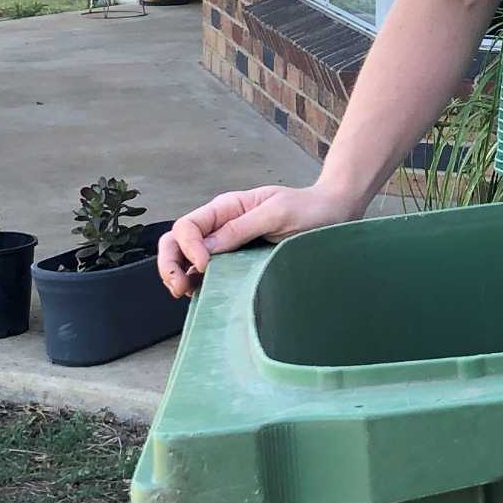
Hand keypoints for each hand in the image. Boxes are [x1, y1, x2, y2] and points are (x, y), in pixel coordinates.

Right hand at [156, 181, 363, 298]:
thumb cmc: (307, 209)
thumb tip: (206, 250)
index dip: (188, 248)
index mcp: (226, 208)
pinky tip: (201, 294)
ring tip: (186, 293)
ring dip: (179, 275)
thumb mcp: (276, 213)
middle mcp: (220, 225)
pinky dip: (196, 282)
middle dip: (170, 264)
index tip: (205, 266)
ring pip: (185, 257)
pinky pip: (206, 271)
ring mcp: (226, 244)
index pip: (187, 226)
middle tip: (180, 288)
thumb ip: (241, 228)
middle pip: (176, 240)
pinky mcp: (236, 262)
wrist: (331, 214)